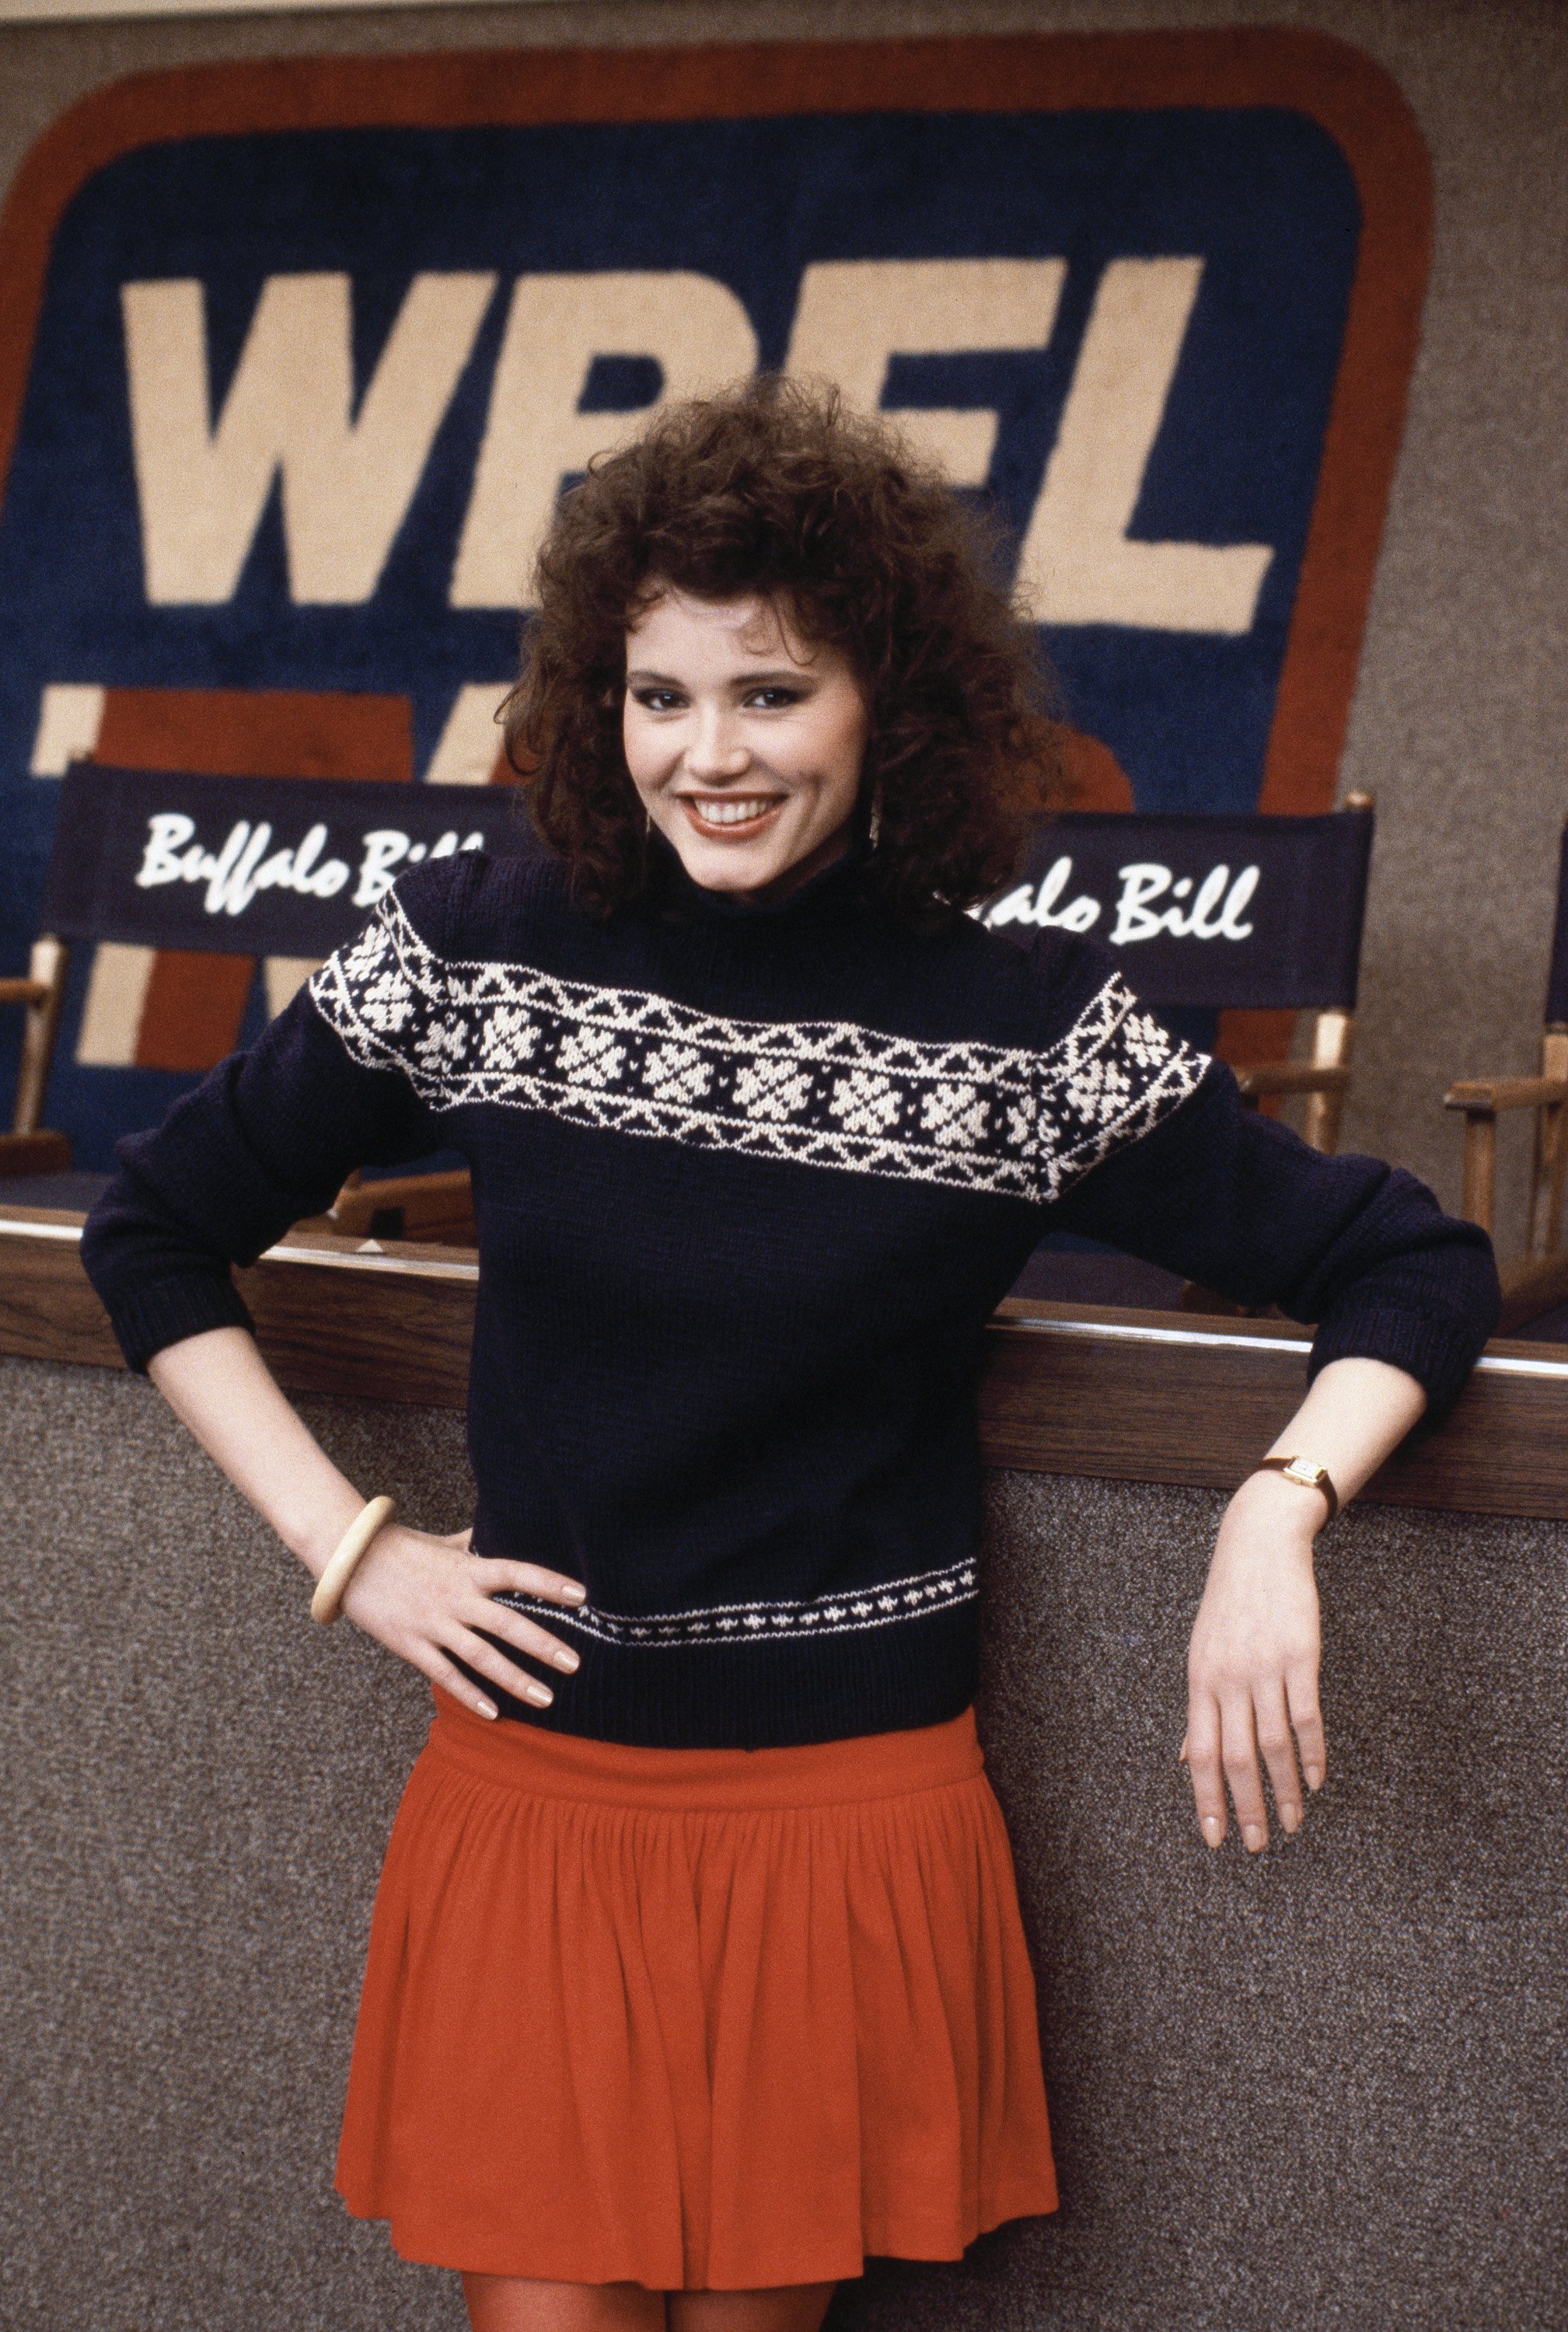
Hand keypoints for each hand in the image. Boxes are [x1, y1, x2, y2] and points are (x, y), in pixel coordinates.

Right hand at [338, 1520, 586, 1718]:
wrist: (348, 1558)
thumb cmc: (398, 1547)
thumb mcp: (441, 1543)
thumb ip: (472, 1543)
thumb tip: (493, 1530)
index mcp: (467, 1569)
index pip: (517, 1573)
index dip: (549, 1584)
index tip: (581, 1596)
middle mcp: (456, 1597)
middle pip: (508, 1624)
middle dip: (544, 1645)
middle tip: (575, 1663)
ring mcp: (434, 1623)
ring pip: (482, 1657)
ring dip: (516, 1679)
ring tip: (546, 1698)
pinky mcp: (411, 1644)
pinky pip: (445, 1674)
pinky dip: (469, 1694)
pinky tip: (493, 1712)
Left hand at [1181, 1470, 1325, 1851]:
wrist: (1258, 1546)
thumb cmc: (1229, 1604)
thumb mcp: (1202, 1653)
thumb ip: (1199, 1709)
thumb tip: (1187, 1757)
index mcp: (1199, 1681)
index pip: (1199, 1754)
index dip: (1206, 1799)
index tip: (1215, 1838)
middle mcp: (1227, 1678)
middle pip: (1235, 1758)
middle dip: (1247, 1807)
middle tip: (1258, 1845)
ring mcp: (1264, 1668)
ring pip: (1273, 1744)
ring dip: (1284, 1790)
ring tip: (1292, 1822)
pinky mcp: (1300, 1657)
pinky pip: (1306, 1716)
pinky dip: (1313, 1753)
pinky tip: (1316, 1780)